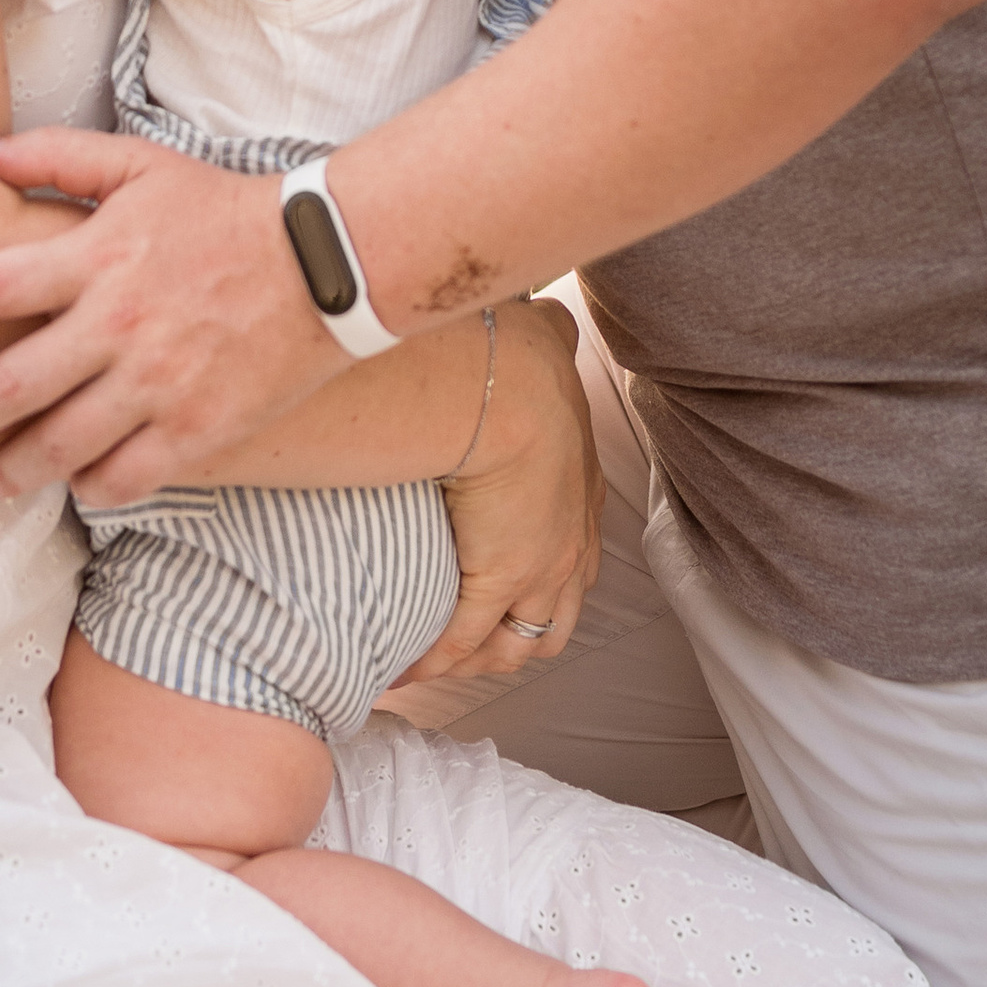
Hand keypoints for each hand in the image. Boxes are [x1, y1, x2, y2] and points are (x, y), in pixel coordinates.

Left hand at [0, 125, 342, 500]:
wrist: (328, 261)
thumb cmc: (223, 209)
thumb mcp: (141, 166)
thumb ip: (55, 159)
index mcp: (96, 257)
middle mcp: (117, 325)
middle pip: (5, 387)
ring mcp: (157, 383)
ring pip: (58, 446)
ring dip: (4, 471)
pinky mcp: (197, 428)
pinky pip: (123, 475)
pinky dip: (87, 486)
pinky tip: (67, 484)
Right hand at [398, 296, 602, 683]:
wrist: (508, 388)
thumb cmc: (522, 359)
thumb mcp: (550, 345)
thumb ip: (549, 334)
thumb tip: (546, 316)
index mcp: (581, 497)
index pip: (573, 559)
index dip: (543, 583)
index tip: (510, 591)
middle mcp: (571, 545)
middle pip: (554, 618)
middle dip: (517, 635)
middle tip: (474, 644)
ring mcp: (540, 570)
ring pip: (518, 642)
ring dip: (479, 658)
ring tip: (437, 662)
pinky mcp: (498, 582)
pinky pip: (463, 642)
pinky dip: (435, 662)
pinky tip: (404, 669)